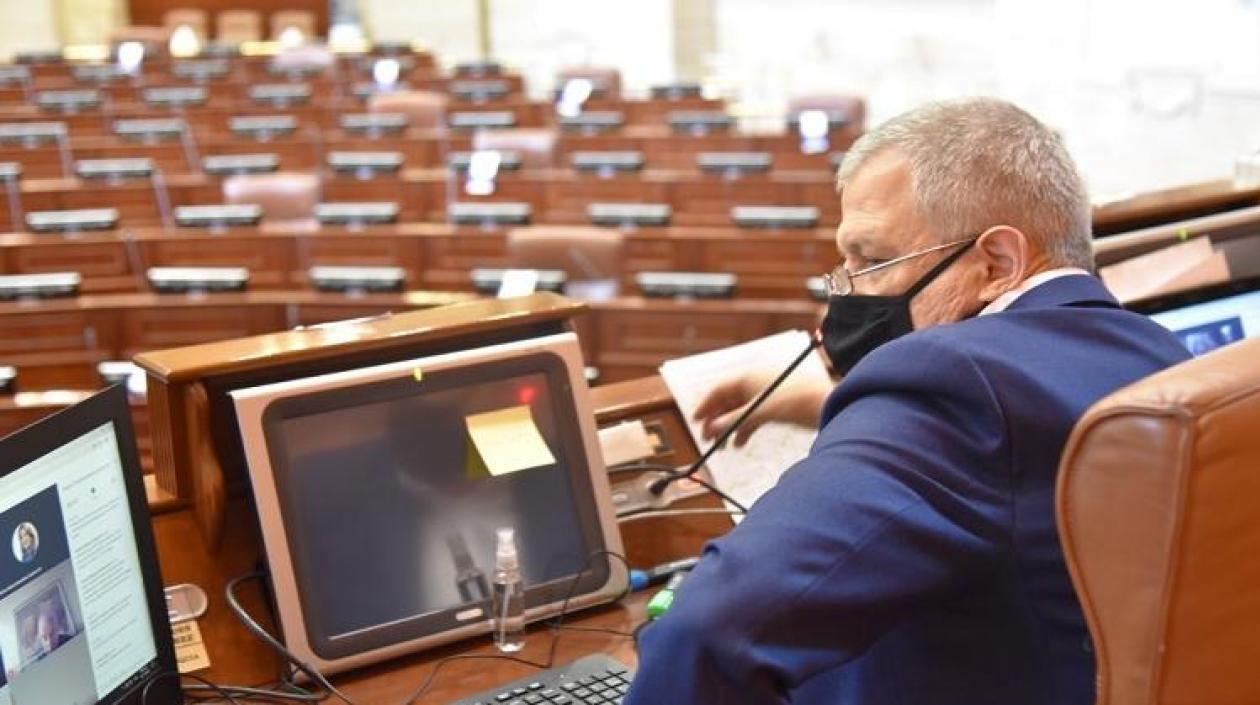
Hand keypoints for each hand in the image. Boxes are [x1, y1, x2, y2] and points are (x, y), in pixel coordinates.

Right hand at [691, 367, 831, 447]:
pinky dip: (745, 429)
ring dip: (729, 428)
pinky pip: (753, 417)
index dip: (705, 405)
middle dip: (716, 420)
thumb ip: (734, 420)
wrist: (828, 404)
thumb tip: (711, 429)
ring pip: (739, 411)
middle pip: (727, 401)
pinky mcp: (775, 405)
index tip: (694, 421)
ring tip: (723, 446)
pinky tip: (740, 444)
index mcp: (748, 376)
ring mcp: (765, 394)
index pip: (719, 389)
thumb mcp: (760, 412)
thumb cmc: (796, 401)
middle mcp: (754, 383)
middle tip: (707, 439)